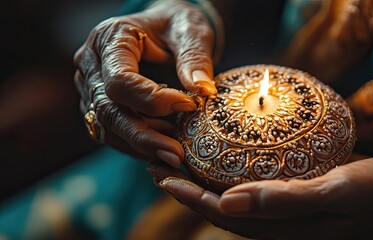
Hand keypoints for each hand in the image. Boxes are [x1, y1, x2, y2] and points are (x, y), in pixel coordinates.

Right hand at [74, 0, 216, 166]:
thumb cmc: (176, 25)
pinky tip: (164, 147)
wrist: (165, 29)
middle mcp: (92, 64)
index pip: (120, 80)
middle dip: (143, 135)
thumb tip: (203, 91)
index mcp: (110, 38)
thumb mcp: (190, 31)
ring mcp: (91, 87)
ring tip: (175, 153)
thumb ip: (194, 58)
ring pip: (108, 127)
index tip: (188, 105)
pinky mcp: (99, 105)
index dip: (151, 100)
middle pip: (108, 110)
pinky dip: (137, 144)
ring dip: (141, 144)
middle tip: (176, 154)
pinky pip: (112, 132)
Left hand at [149, 156, 372, 239]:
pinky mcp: (296, 196)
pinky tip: (223, 157)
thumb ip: (284, 200)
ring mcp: (287, 212)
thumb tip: (227, 202)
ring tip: (181, 157)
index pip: (224, 214)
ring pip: (235, 198)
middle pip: (221, 207)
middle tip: (159, 162)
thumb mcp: (338, 192)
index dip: (190, 196)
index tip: (161, 175)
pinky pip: (256, 187)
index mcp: (285, 229)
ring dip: (204, 178)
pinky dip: (232, 172)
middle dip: (188, 187)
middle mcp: (280, 225)